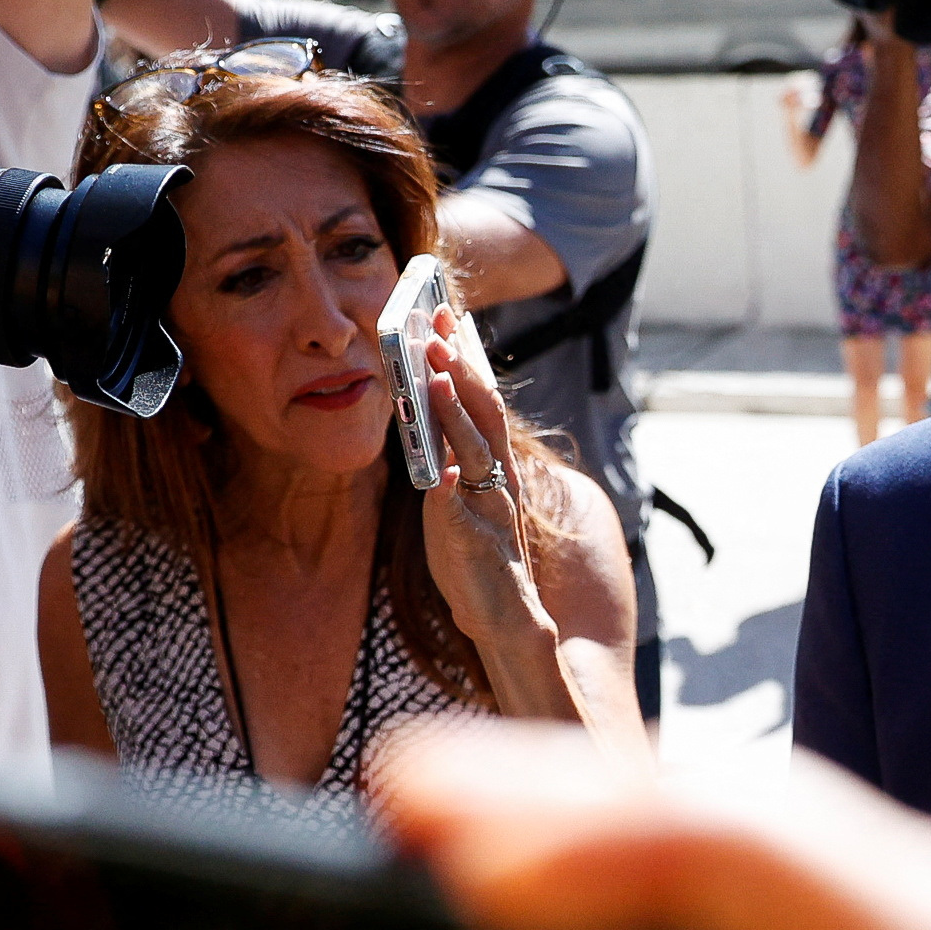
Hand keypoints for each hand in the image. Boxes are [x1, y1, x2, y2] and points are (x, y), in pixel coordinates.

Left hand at [413, 308, 560, 664]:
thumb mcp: (461, 492)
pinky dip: (452, 483)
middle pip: (485, 414)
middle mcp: (499, 479)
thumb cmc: (475, 551)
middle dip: (463, 368)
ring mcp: (489, 509)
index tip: (447, 313)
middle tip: (439, 326)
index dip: (467, 356)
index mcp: (494, 465)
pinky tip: (440, 465)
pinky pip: (461, 509)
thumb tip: (428, 403)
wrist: (502, 616)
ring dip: (459, 409)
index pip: (483, 400)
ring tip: (440, 372)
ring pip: (477, 450)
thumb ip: (451, 452)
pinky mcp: (473, 543)